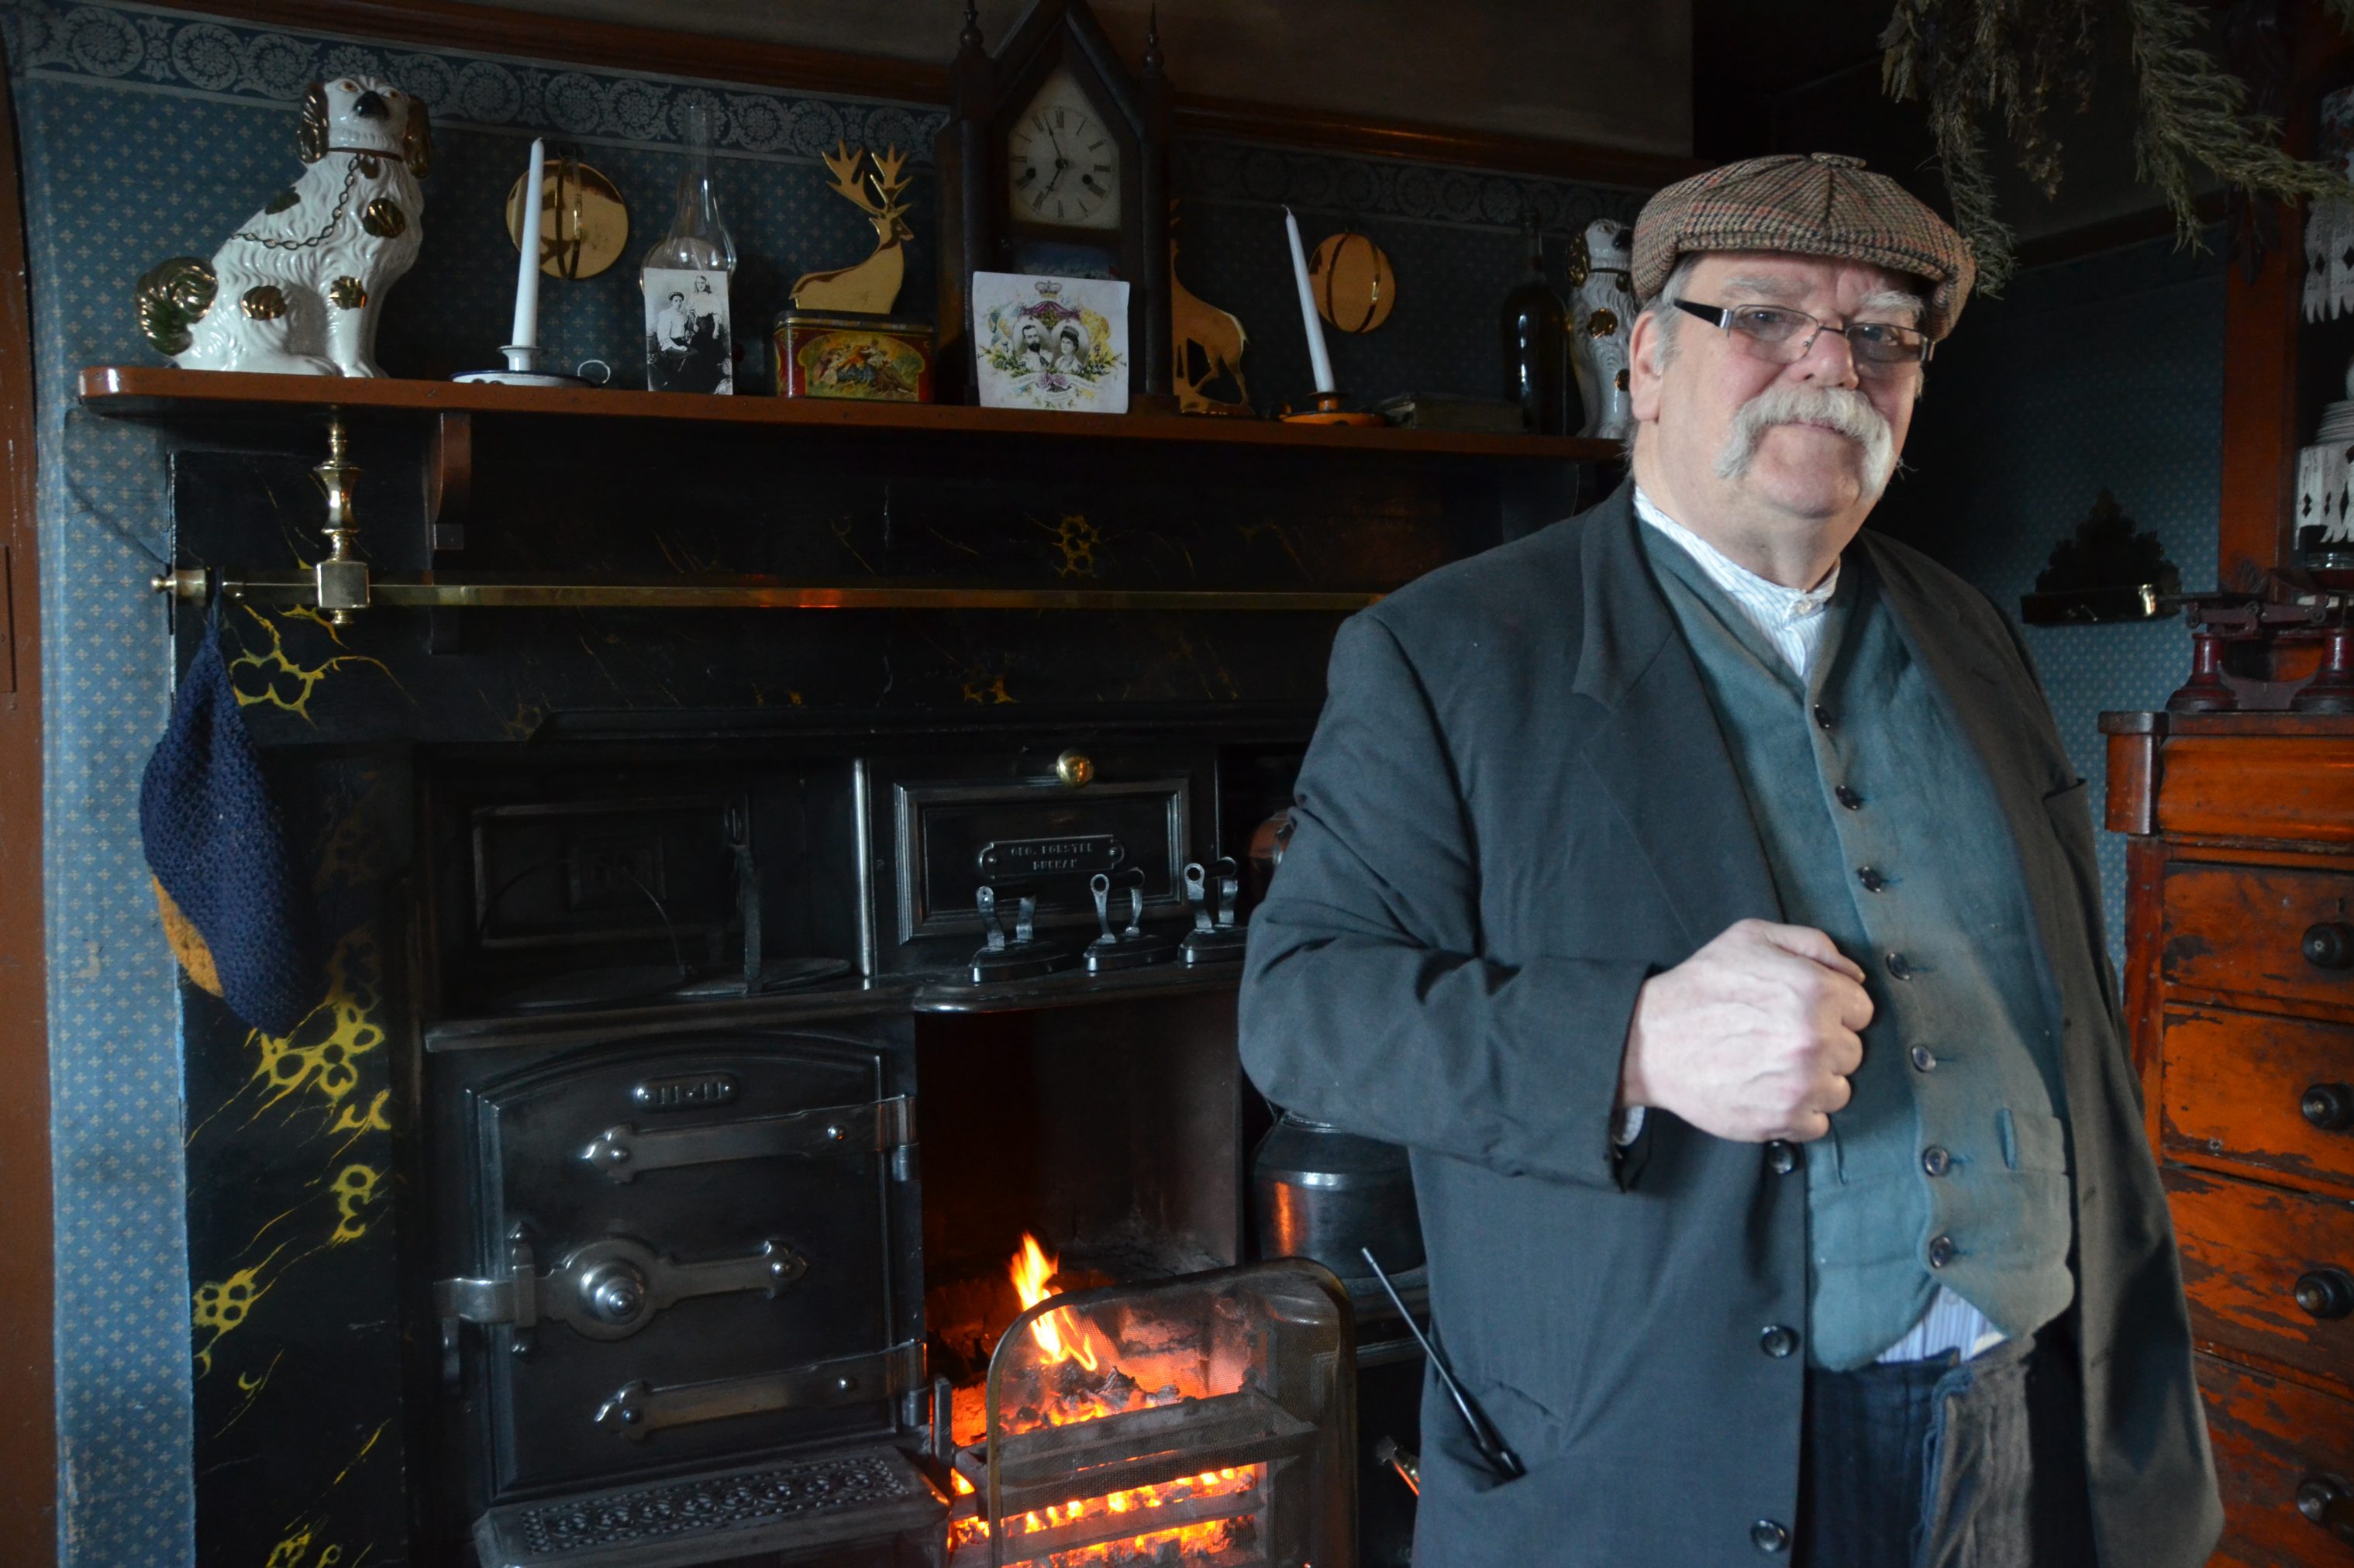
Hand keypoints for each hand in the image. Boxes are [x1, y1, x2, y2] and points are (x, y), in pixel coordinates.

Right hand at [1618, 919, 1870, 1143]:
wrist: (1651, 1041)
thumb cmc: (1701, 988)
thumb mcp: (1752, 937)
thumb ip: (1813, 944)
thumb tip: (1855, 975)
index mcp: (1815, 991)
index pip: (1862, 1010)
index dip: (1834, 1009)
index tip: (1804, 1013)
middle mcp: (1816, 1038)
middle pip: (1853, 1051)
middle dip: (1825, 1045)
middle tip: (1783, 1039)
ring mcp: (1802, 1083)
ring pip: (1840, 1089)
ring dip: (1816, 1081)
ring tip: (1776, 1067)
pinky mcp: (1785, 1118)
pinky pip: (1818, 1123)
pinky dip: (1799, 1113)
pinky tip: (1770, 1091)